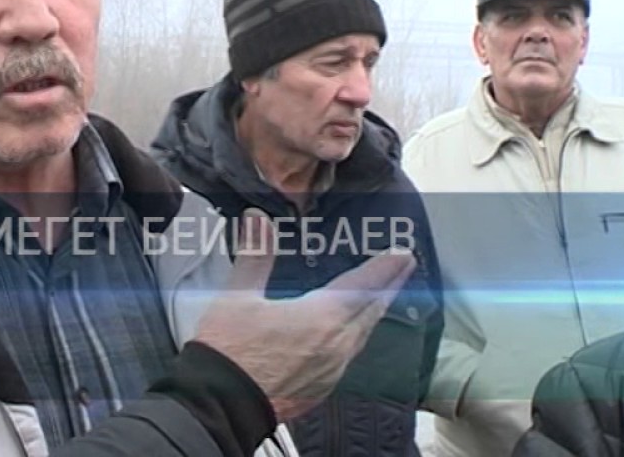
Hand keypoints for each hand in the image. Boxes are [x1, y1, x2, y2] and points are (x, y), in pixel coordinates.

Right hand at [193, 208, 415, 422]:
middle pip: (371, 311)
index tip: (402, 254)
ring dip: (372, 313)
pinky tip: (345, 337)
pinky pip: (347, 357)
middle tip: (402, 269)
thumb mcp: (238, 296)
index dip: (383, 268)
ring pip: (361, 336)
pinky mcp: (320, 390)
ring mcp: (330, 372)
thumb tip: (258, 219)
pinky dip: (354, 338)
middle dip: (389, 287)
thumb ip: (256, 256)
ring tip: (378, 299)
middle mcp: (335, 346)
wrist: (221, 405)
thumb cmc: (229, 351)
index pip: (362, 285)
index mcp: (321, 317)